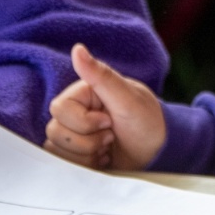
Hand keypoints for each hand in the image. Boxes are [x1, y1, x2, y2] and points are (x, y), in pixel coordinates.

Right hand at [44, 44, 165, 170]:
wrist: (160, 153)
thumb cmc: (148, 122)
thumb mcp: (128, 98)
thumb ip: (101, 75)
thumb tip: (78, 49)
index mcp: (85, 93)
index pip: (59, 109)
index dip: (84, 121)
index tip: (110, 121)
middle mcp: (76, 112)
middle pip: (54, 131)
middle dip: (87, 141)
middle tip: (111, 136)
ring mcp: (74, 134)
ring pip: (56, 148)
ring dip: (86, 155)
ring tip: (108, 148)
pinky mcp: (76, 153)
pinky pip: (61, 163)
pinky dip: (84, 166)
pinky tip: (103, 159)